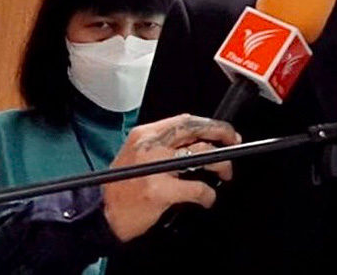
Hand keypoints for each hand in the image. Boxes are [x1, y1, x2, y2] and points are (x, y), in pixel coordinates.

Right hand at [102, 114, 240, 241]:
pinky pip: (197, 188)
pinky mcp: (160, 191)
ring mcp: (155, 168)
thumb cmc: (121, 187)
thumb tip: (199, 141)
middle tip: (234, 144)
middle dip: (222, 134)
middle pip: (196, 131)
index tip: (224, 132)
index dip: (210, 124)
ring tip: (224, 174)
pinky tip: (208, 199)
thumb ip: (164, 145)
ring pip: (202, 156)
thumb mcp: (137, 155)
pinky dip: (208, 194)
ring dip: (220, 165)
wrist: (101, 215)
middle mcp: (150, 146)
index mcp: (145, 135)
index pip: (185, 120)